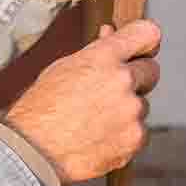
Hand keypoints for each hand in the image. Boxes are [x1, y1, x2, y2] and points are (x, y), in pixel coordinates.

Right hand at [3, 19, 160, 183]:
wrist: (33, 152)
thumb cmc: (41, 109)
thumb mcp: (63, 69)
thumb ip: (95, 52)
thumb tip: (111, 33)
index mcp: (103, 57)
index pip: (148, 33)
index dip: (145, 42)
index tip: (141, 50)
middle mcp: (122, 81)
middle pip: (151, 71)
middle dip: (136, 79)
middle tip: (109, 93)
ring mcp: (132, 112)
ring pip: (142, 106)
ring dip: (126, 112)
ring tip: (93, 122)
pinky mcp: (136, 139)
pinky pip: (138, 132)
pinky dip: (123, 136)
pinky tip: (98, 138)